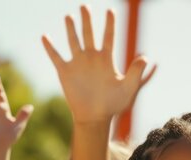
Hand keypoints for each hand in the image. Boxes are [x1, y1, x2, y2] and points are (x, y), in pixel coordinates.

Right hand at [42, 5, 154, 122]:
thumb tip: (146, 57)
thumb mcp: (129, 88)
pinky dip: (50, 47)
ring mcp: (78, 64)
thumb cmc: (114, 105)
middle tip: (84, 6)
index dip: (110, 23)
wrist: (96, 117)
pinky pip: (56, 57)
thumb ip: (136, 73)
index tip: (110, 10)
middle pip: (89, 34)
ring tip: (69, 16)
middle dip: (87, 20)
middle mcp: (92, 58)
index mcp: (107, 60)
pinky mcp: (65, 72)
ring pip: (73, 41)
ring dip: (71, 29)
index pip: (109, 36)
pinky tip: (45, 37)